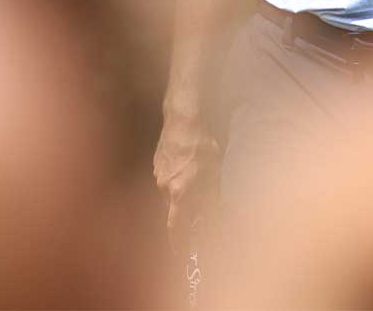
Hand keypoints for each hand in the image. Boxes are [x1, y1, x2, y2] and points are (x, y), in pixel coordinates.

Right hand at [154, 112, 220, 254]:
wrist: (184, 118)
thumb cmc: (202, 146)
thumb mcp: (214, 175)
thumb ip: (212, 201)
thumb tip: (214, 221)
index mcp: (179, 194)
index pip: (175, 229)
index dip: (178, 244)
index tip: (181, 255)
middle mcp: (164, 187)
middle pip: (173, 211)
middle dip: (184, 216)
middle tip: (197, 215)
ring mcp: (158, 173)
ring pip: (169, 193)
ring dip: (181, 195)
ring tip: (195, 184)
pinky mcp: (157, 161)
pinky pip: (166, 178)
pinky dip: (176, 180)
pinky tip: (188, 168)